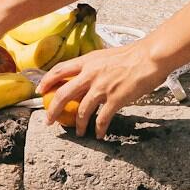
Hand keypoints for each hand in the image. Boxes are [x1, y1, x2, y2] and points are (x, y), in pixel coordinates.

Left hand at [37, 42, 167, 138]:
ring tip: (79, 132)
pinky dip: (99, 129)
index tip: (40, 90)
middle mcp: (90, 75)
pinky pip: (102, 119)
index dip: (46, 81)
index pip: (59, 70)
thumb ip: (95, 66)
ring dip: (78, 124)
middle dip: (53, 110)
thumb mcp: (106, 56)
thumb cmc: (133, 55)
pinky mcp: (114, 99)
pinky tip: (99, 134)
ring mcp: (101, 88)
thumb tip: (89, 74)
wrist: (150, 57)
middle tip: (49, 120)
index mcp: (87, 61)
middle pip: (63, 94)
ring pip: (81, 111)